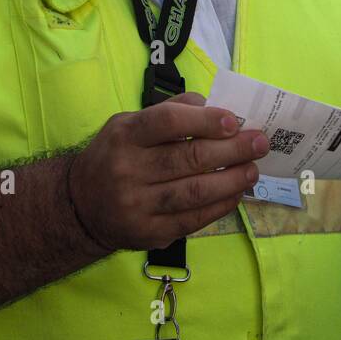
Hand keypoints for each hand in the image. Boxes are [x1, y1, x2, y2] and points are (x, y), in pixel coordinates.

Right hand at [68, 92, 267, 253]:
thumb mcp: (130, 123)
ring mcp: (137, 205)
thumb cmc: (116, 155)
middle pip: (188, 158)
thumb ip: (171, 111)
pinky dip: (219, 206)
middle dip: (232, 150)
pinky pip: (192, 220)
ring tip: (253, 170)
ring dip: (231, 181)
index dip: (204, 120)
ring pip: (194, 192)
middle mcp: (128, 170)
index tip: (234, 121)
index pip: (167, 122)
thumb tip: (215, 107)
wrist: (80, 205)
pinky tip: (236, 194)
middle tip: (260, 144)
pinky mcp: (147, 233)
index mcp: (125, 135)